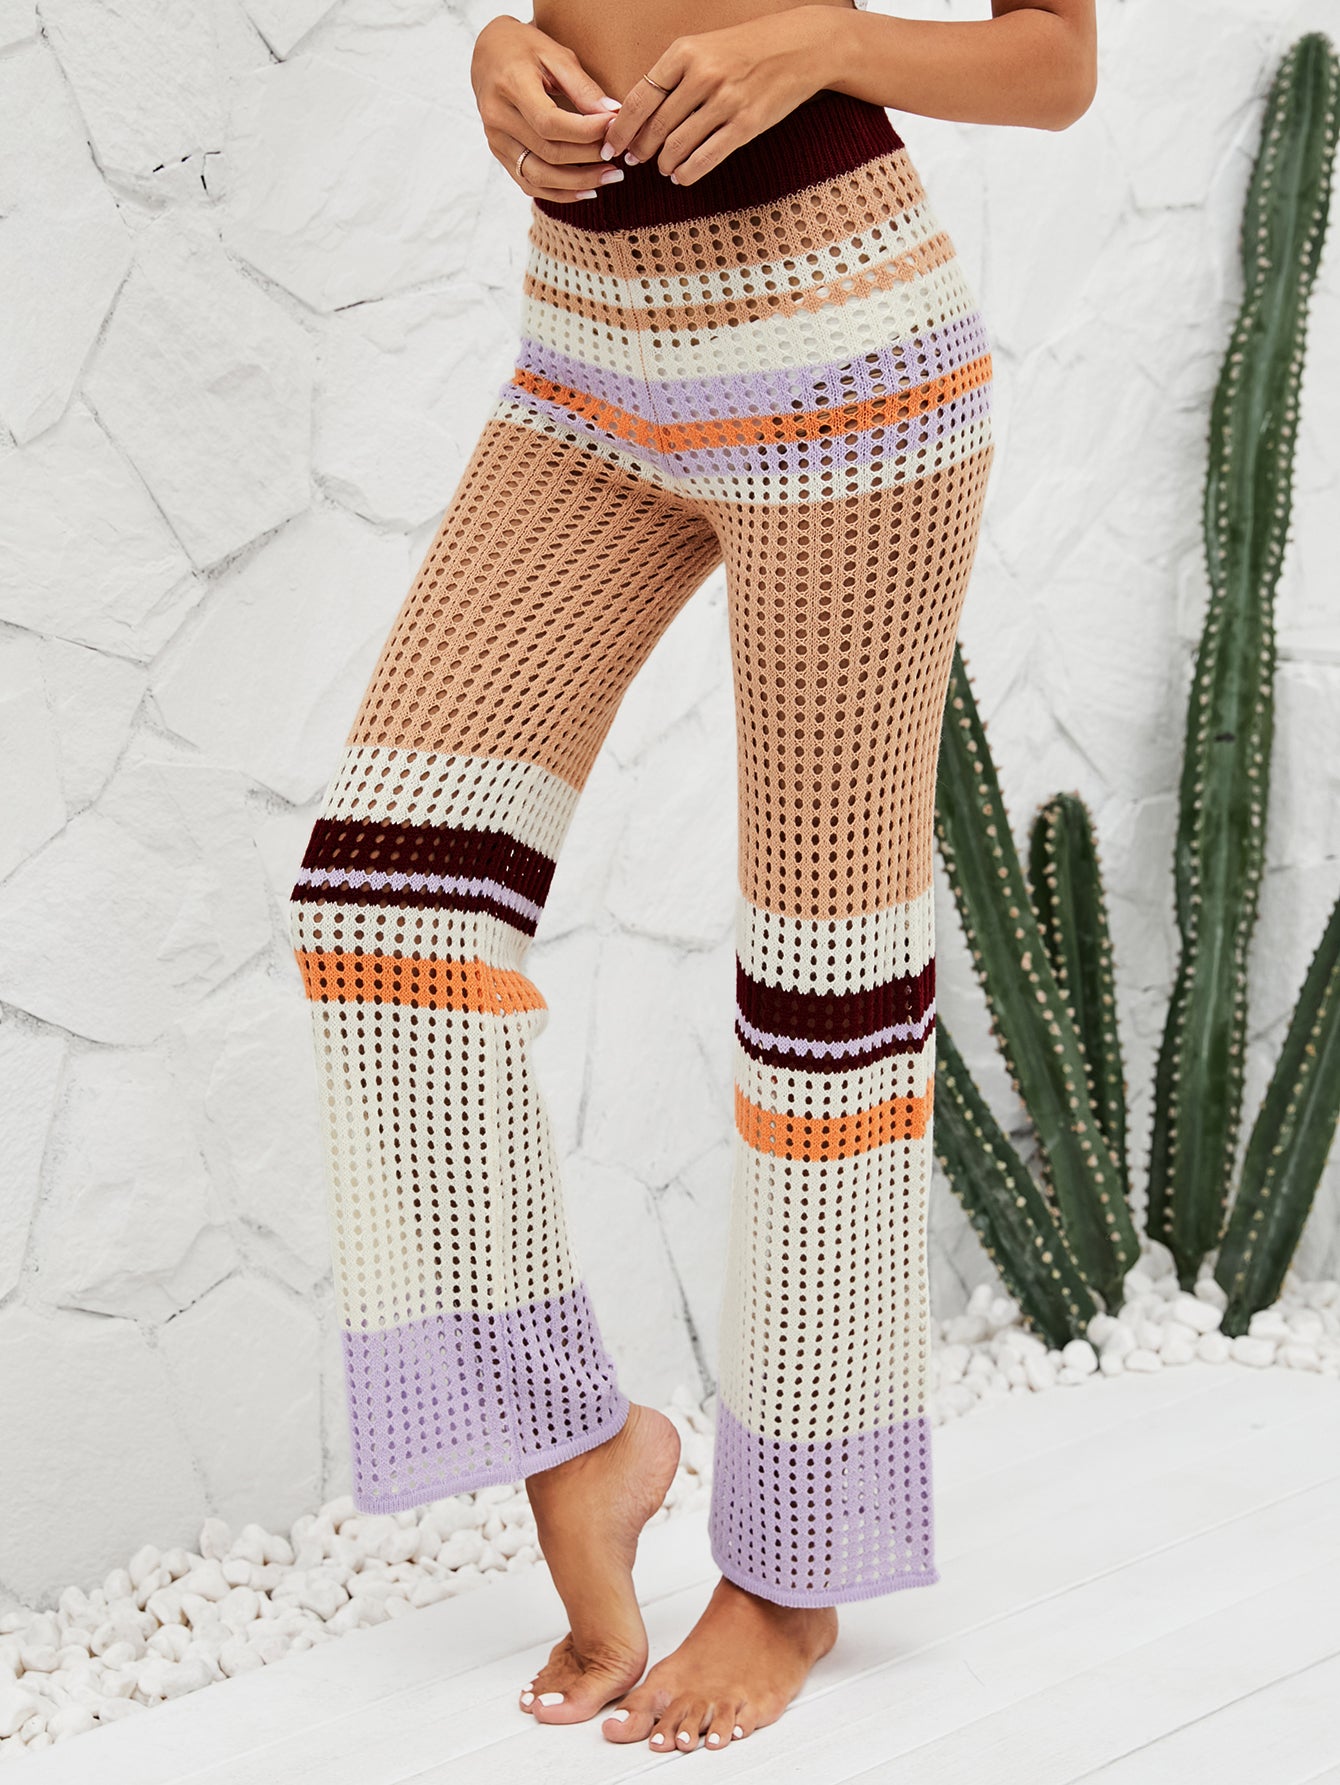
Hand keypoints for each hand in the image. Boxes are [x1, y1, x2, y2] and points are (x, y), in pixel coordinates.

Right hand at [471, 15, 625, 202]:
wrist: (490, 54)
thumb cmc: (526, 48)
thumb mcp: (556, 55)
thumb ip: (583, 87)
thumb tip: (614, 115)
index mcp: (511, 86)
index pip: (550, 123)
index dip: (586, 131)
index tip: (614, 126)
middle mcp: (498, 118)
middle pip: (548, 153)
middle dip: (589, 158)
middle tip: (619, 156)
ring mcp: (496, 140)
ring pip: (539, 177)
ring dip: (578, 183)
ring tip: (610, 177)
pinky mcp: (500, 154)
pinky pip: (529, 184)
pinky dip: (560, 193)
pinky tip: (587, 190)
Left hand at [597, 7, 834, 184]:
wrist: (800, 47)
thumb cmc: (747, 50)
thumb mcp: (705, 48)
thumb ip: (674, 76)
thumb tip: (638, 114)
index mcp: (685, 52)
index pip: (640, 97)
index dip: (620, 127)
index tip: (610, 145)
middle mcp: (703, 75)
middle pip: (655, 126)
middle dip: (639, 150)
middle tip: (634, 161)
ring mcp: (725, 101)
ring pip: (677, 146)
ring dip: (663, 163)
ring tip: (662, 167)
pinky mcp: (745, 125)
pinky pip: (705, 159)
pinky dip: (686, 172)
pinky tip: (680, 176)